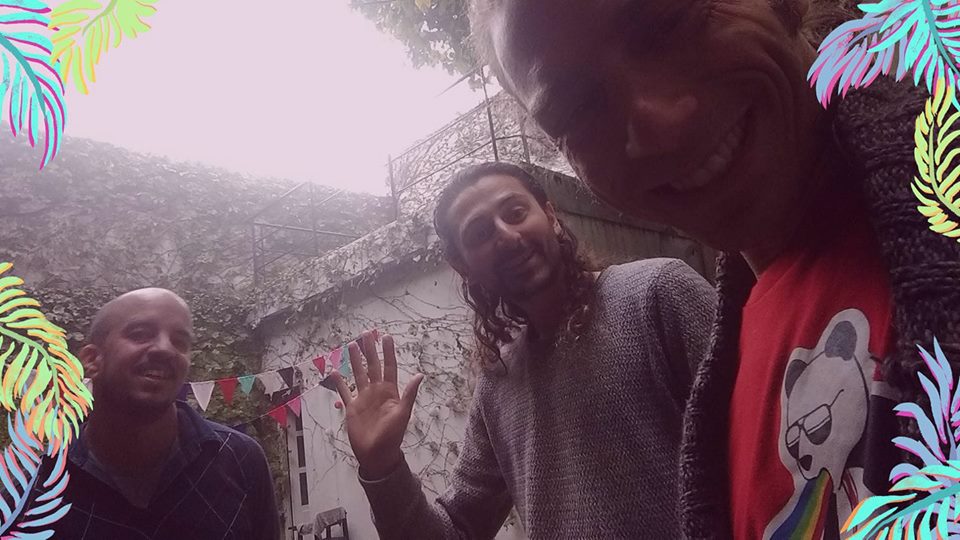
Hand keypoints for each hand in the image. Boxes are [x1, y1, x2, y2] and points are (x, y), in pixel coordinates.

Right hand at [332, 331, 424, 479]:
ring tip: (351, 345)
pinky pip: (345, 392)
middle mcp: (376, 391)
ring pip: (358, 374)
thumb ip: (409, 394)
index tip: (386, 337)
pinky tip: (334, 371)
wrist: (377, 454)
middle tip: (366, 333)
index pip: (389, 366)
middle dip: (370, 350)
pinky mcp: (352, 407)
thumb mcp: (403, 413)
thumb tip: (420, 375)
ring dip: (355, 360)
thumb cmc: (393, 435)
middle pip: (372, 366)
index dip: (388, 352)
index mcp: (390, 391)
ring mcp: (363, 398)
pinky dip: (339, 382)